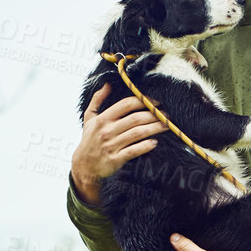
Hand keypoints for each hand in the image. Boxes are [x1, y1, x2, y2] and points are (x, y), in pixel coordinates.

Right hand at [70, 84, 166, 204]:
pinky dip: (145, 146)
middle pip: (135, 119)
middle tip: (166, 115)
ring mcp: (111, 145)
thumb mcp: (89, 118)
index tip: (155, 102)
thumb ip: (97, 100)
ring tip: (166, 126)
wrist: (84, 166)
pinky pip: (134, 151)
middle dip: (153, 115)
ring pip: (138, 133)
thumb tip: (107, 84)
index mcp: (102, 119)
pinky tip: (155, 142)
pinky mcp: (116, 159)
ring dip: (155, 128)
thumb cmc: (89, 140)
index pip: (126, 104)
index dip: (142, 101)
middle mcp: (107, 131)